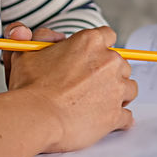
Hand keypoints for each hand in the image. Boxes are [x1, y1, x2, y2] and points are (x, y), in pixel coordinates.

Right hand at [4, 23, 137, 153]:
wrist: (33, 117)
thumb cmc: (29, 86)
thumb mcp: (27, 52)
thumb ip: (39, 39)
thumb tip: (42, 36)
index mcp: (90, 42)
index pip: (108, 36)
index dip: (101, 48)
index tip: (95, 58)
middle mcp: (108, 61)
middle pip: (121, 64)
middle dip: (110, 74)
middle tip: (93, 85)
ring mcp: (115, 88)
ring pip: (129, 88)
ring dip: (118, 95)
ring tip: (100, 104)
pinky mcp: (116, 114)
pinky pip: (126, 117)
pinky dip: (119, 120)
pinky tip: (106, 121)